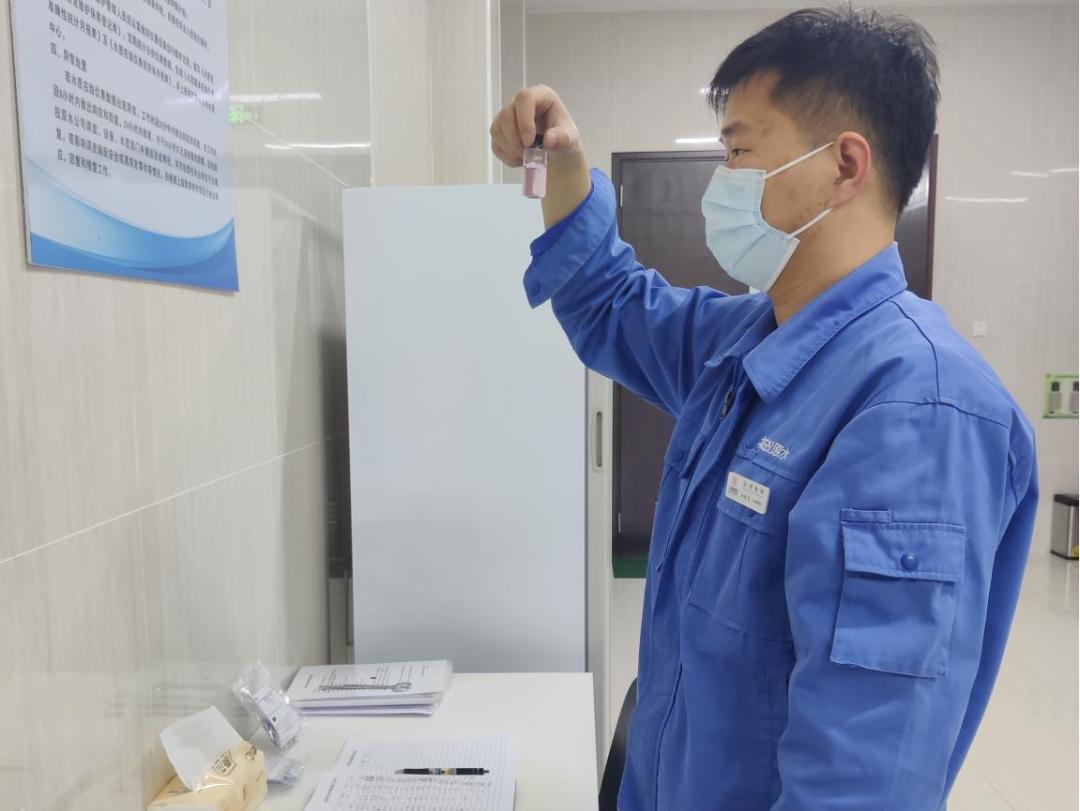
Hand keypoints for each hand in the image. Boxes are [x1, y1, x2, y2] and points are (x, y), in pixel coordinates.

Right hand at [490, 85, 591, 228]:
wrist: (558, 159)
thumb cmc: (567, 145)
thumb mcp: (570, 143)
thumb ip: (563, 139)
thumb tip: (550, 139)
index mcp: (542, 98)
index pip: (524, 98)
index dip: (523, 120)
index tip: (530, 142)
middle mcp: (523, 104)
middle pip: (506, 115)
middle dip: (516, 140)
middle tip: (529, 156)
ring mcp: (509, 117)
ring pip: (497, 130)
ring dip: (510, 150)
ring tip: (527, 159)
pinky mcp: (501, 132)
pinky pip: (495, 143)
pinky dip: (506, 156)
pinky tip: (520, 161)